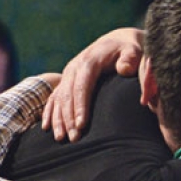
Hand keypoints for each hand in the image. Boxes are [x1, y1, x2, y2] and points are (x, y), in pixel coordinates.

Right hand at [41, 27, 143, 141]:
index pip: (83, 85)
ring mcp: (68, 74)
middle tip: (74, 138)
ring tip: (62, 139)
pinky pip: (54, 98)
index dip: (80, 105)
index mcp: (90, 61)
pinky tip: (47, 128)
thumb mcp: (133, 51)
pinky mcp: (67, 81)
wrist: (117, 42)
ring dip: (59, 119)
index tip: (81, 124)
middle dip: (69, 117)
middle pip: (68, 94)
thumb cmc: (129, 50)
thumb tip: (124, 69)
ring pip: (59, 98)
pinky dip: (50, 112)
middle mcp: (75, 67)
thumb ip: (131, 59)